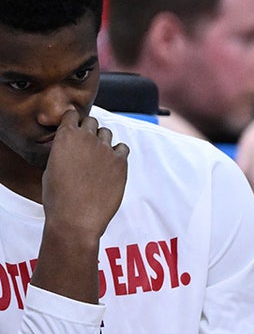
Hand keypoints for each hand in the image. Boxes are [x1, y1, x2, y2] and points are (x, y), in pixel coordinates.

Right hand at [41, 109, 127, 240]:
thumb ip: (63, 152)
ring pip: (107, 133)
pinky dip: (118, 153)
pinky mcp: (120, 162)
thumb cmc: (58, 198)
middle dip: (88, 130)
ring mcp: (105, 149)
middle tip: (86, 145)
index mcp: (65, 137)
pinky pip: (123, 148)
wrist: (76, 218)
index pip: (72, 115)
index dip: (73, 121)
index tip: (74, 128)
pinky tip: (111, 164)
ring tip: (98, 157)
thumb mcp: (50, 168)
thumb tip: (69, 149)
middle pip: (92, 122)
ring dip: (102, 141)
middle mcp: (87, 138)